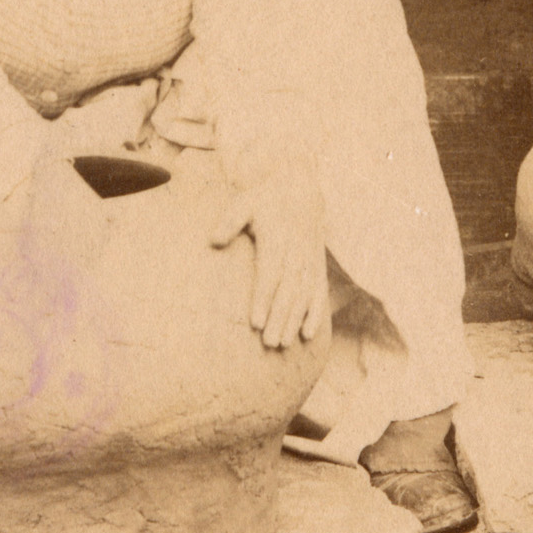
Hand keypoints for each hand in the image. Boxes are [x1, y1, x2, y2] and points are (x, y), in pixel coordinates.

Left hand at [208, 159, 330, 348]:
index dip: (263, 298)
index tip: (255, 321)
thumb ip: (229, 220)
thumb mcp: (244, 202)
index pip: (270, 274)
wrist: (299, 189)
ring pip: (303, 296)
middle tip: (268, 342)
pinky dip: (315, 314)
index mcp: (277, 239)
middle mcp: (296, 253)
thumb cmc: (264, 200)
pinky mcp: (317, 266)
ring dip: (294, 321)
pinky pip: (319, 293)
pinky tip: (308, 334)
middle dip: (278, 318)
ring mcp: (309, 261)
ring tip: (283, 343)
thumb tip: (213, 240)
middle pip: (287, 291)